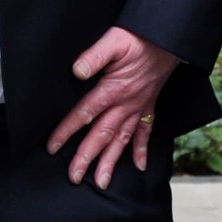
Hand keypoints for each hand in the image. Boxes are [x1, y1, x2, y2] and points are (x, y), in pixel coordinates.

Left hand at [46, 27, 178, 188]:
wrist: (168, 39)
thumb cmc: (138, 39)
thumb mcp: (113, 41)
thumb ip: (94, 57)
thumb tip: (77, 71)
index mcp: (113, 89)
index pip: (85, 114)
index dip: (67, 130)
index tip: (53, 147)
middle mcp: (125, 104)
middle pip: (102, 135)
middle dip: (87, 157)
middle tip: (74, 177)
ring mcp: (138, 107)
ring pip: (122, 140)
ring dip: (111, 161)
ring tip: (102, 182)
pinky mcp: (149, 105)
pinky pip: (145, 132)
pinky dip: (141, 149)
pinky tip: (139, 166)